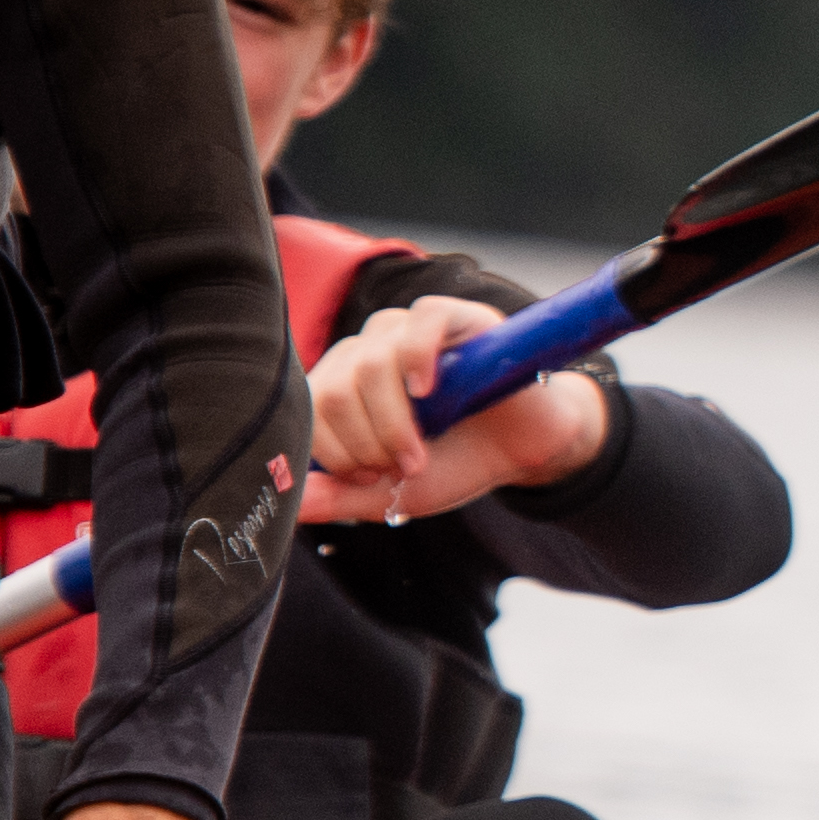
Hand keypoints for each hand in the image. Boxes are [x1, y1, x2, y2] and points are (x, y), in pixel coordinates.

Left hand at [293, 294, 615, 522]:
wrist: (527, 448)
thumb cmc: (457, 462)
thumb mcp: (392, 494)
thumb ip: (339, 498)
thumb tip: (291, 503)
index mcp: (343, 384)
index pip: (307, 407)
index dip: (331, 451)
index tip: (369, 479)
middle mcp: (368, 350)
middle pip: (335, 391)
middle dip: (364, 445)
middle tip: (401, 469)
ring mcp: (409, 330)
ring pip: (371, 364)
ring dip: (392, 424)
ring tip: (420, 454)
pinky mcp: (456, 316)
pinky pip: (421, 320)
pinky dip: (419, 357)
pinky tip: (428, 390)